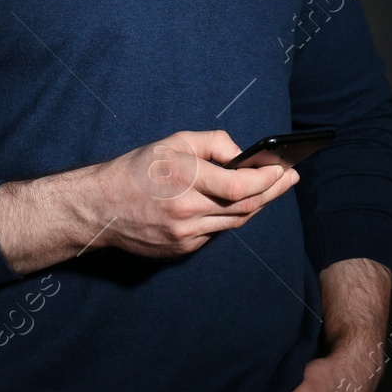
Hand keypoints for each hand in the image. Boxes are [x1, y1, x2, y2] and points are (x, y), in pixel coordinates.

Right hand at [82, 130, 298, 257]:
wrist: (101, 207)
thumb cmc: (138, 169)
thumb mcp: (174, 142)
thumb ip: (213, 142)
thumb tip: (244, 154)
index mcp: (184, 178)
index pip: (240, 185)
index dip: (268, 179)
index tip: (284, 169)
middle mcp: (186, 211)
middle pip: (245, 206)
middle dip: (273, 191)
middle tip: (290, 178)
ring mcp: (185, 235)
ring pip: (235, 221)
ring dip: (256, 205)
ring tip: (272, 189)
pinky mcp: (182, 249)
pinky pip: (217, 232)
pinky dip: (230, 216)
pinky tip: (238, 203)